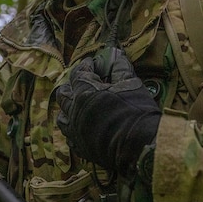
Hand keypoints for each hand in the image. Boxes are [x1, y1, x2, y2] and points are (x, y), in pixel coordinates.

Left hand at [56, 48, 160, 175]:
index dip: (86, 66)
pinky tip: (82, 127)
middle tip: (82, 83)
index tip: (92, 63)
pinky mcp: (81, 147)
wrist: (140, 146)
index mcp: (84, 92)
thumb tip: (116, 54)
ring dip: (68, 109)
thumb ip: (120, 67)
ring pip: (62, 117)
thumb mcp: (131, 84)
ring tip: (77, 105)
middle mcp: (74, 111)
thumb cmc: (136, 112)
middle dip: (71, 86)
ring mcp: (75, 131)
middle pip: (64, 94)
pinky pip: (70, 137)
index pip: (79, 73)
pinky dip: (74, 129)